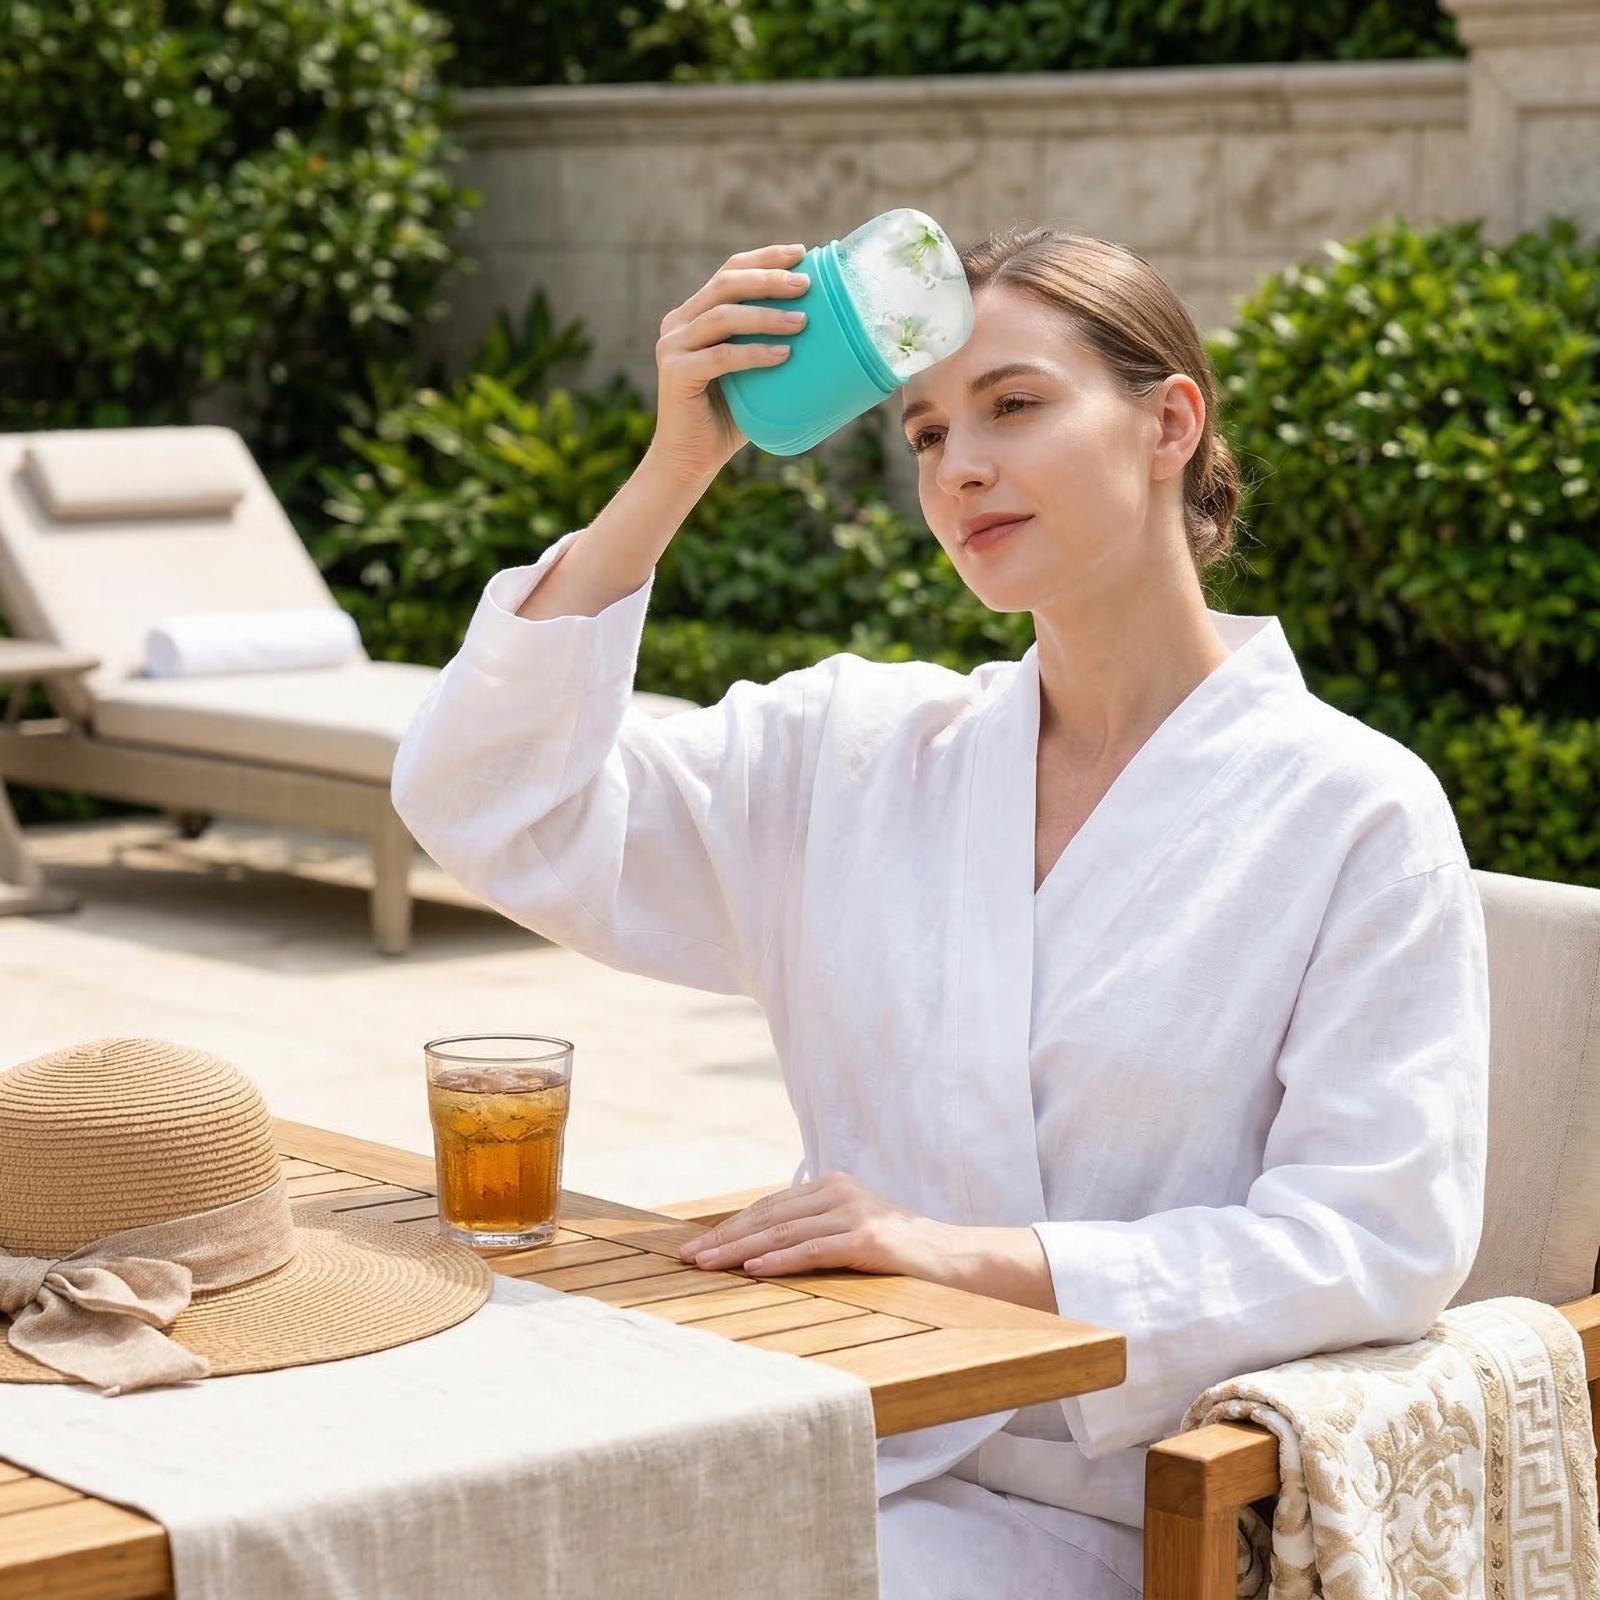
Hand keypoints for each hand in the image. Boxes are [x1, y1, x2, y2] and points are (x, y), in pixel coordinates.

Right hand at [645, 241, 811, 488]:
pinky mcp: (675, 373)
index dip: (765, 258)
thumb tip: (833, 330)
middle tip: (806, 285)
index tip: (802, 253)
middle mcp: (678, 323)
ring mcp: (672, 346)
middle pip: (726, 284)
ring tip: (802, 323)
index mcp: (694, 314)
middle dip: (769, 279)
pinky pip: (721, 356)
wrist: (691, 460)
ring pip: (724, 316)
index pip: (730, 271)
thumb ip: (772, 346)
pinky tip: (784, 354)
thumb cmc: (729, 417)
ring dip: (766, 315)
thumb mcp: (753, 374)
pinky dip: (754, 353)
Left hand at [677, 1170, 940, 1277]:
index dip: (729, 1226)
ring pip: (783, 1234)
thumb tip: (758, 1250)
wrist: (954, 1260)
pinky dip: (778, 1261)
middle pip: (768, 1217)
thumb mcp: (850, 1231)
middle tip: (686, 1257)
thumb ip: (813, 1229)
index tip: (696, 1246)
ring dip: (739, 1252)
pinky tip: (752, 1270)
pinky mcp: (867, 1239)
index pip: (768, 1207)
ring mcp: (854, 1212)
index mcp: (830, 1184)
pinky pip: (812, 1251)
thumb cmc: (899, 1254)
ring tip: (706, 1265)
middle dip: (723, 1238)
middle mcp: (838, 1191)